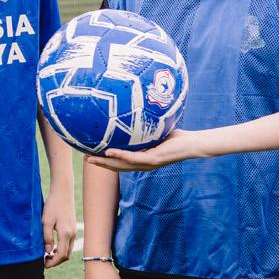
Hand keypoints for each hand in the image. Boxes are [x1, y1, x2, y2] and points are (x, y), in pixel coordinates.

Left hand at [42, 185, 76, 267]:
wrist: (63, 193)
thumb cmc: (52, 205)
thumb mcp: (45, 221)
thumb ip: (46, 237)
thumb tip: (47, 252)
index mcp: (66, 233)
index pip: (61, 255)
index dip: (53, 262)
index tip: (44, 265)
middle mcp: (72, 234)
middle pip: (66, 255)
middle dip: (56, 261)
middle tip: (44, 262)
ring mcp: (74, 232)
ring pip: (68, 250)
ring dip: (58, 256)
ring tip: (46, 256)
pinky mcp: (72, 229)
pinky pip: (68, 244)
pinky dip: (61, 249)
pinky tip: (52, 248)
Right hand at [84, 129, 203, 171]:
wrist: (193, 144)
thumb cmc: (177, 136)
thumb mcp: (156, 130)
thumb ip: (145, 126)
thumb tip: (133, 110)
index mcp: (143, 159)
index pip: (121, 162)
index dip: (106, 161)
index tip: (92, 155)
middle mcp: (144, 164)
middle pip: (117, 167)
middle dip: (101, 164)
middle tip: (85, 160)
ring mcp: (148, 163)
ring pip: (122, 165)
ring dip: (105, 163)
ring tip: (90, 159)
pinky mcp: (153, 159)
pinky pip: (133, 157)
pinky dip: (120, 156)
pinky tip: (108, 152)